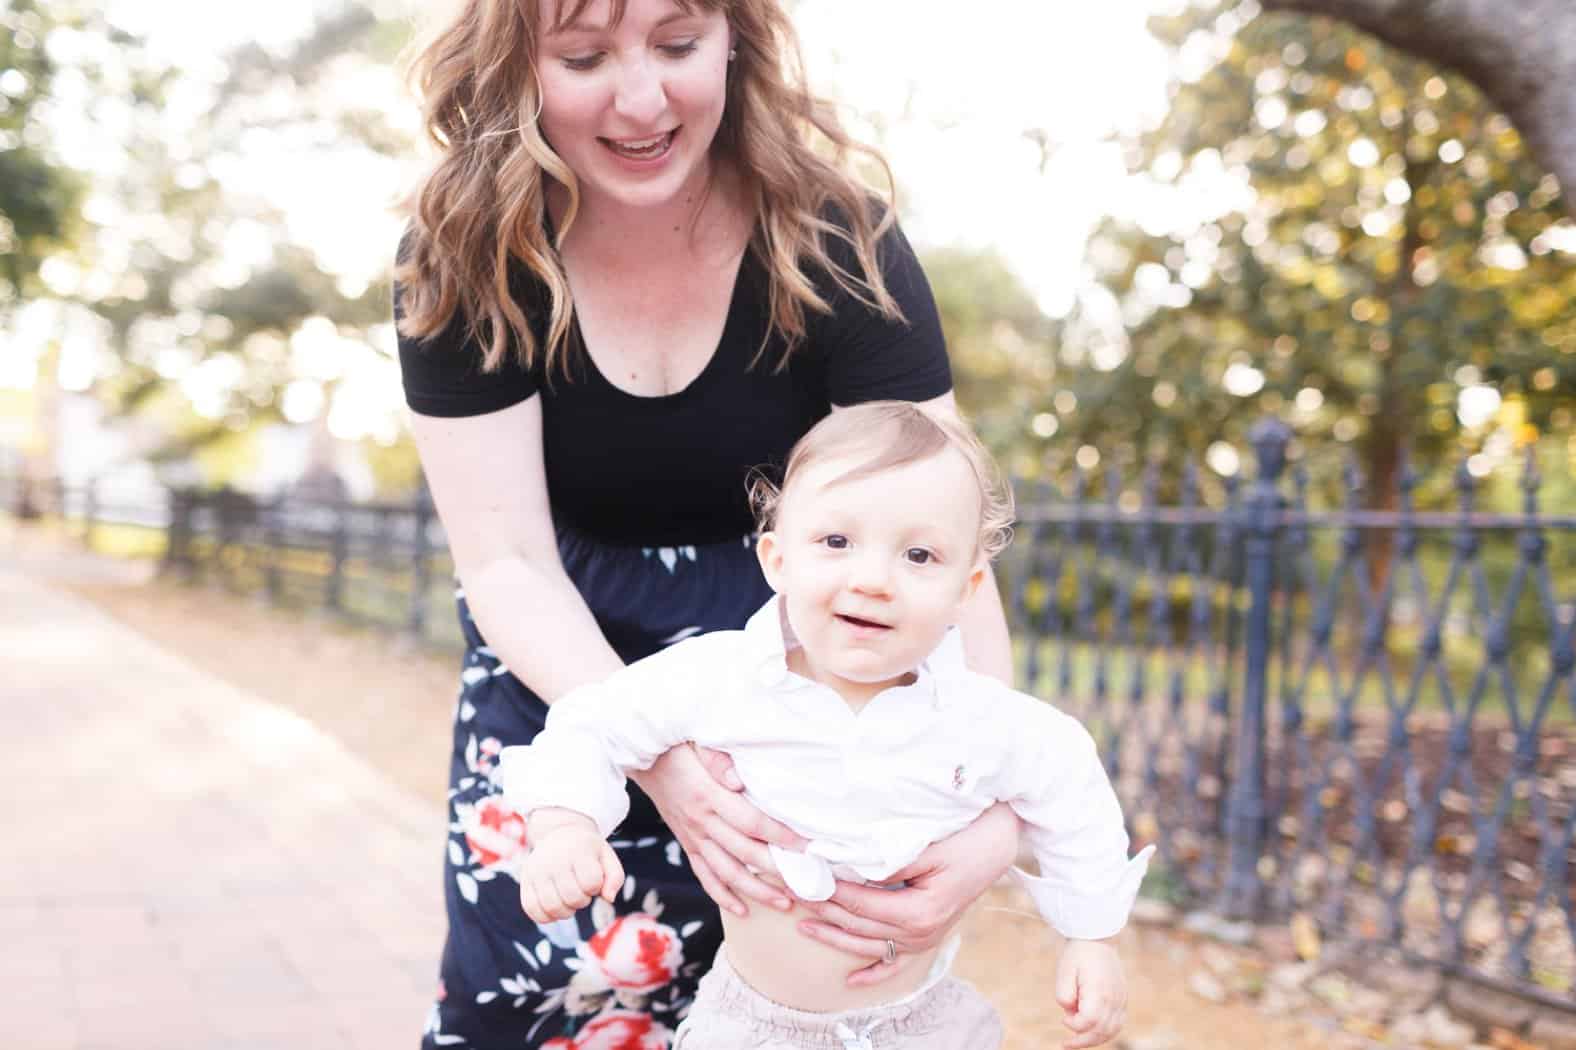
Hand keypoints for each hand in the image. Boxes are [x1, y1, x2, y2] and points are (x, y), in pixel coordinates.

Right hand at [518, 808, 623, 922]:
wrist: (559, 834)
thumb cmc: (587, 851)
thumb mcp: (606, 856)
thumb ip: (615, 878)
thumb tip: (608, 899)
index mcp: (578, 850)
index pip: (591, 882)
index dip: (596, 888)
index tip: (593, 879)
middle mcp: (554, 858)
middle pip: (572, 898)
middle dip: (582, 901)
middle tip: (581, 891)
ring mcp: (536, 870)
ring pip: (552, 907)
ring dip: (566, 912)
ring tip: (569, 900)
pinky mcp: (525, 880)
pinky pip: (532, 909)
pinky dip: (546, 916)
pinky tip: (555, 908)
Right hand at [632, 744, 806, 917]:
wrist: (642, 755)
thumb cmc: (677, 745)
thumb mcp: (697, 742)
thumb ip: (717, 760)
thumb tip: (738, 780)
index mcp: (708, 795)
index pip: (750, 821)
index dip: (778, 835)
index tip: (805, 845)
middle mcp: (701, 821)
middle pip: (743, 853)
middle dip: (776, 870)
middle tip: (806, 883)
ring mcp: (692, 836)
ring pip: (726, 872)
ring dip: (756, 891)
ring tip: (784, 903)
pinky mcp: (687, 843)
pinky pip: (704, 875)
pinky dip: (722, 896)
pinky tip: (743, 909)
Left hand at [795, 802, 1019, 986]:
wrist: (997, 845)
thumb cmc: (964, 839)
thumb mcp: (925, 848)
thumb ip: (886, 864)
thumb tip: (848, 869)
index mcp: (918, 911)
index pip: (858, 903)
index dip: (827, 892)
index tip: (800, 879)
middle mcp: (921, 933)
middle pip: (858, 924)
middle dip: (822, 911)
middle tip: (791, 897)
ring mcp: (924, 939)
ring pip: (869, 944)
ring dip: (835, 936)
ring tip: (803, 927)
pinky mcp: (928, 937)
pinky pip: (896, 964)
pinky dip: (874, 973)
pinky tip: (852, 980)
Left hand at [1055, 939, 1126, 1048]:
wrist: (1097, 938)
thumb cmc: (1078, 954)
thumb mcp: (1064, 971)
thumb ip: (1064, 995)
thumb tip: (1069, 1012)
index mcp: (1099, 991)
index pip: (1089, 1021)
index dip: (1074, 1026)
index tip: (1063, 1019)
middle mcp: (1114, 998)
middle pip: (1102, 1031)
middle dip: (1083, 1041)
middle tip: (1066, 1044)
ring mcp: (1121, 999)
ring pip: (1112, 1030)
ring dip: (1094, 1039)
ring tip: (1077, 1042)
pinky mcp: (1122, 998)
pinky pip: (1118, 1023)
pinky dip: (1105, 1032)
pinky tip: (1092, 1033)